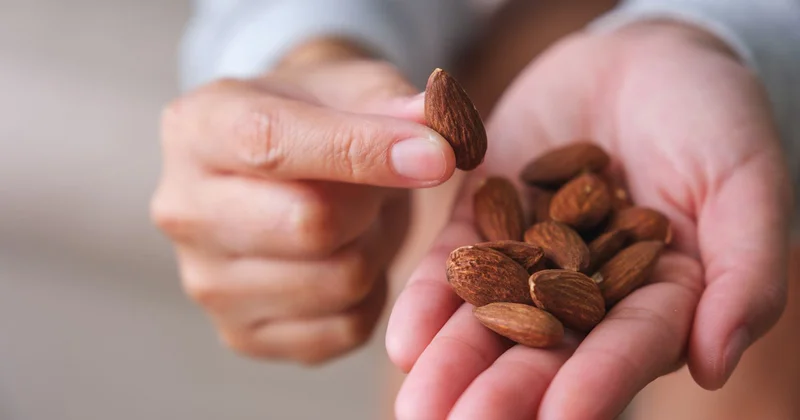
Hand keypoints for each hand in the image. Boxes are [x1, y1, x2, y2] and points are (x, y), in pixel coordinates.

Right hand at [151, 39, 455, 364]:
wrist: (287, 172)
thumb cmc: (320, 120)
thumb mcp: (355, 87)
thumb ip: (396, 104)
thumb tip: (441, 141)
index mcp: (198, 128)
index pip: (273, 144)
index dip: (364, 151)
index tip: (436, 156)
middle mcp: (183, 210)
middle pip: (309, 224)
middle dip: (369, 202)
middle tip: (373, 184)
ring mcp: (205, 283)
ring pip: (339, 281)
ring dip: (373, 248)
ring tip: (354, 219)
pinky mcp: (242, 334)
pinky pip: (344, 328)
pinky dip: (368, 296)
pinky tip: (346, 258)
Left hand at [387, 22, 791, 418]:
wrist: (643, 59)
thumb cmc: (714, 117)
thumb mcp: (745, 184)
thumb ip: (743, 271)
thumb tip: (714, 363)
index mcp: (657, 297)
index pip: (624, 350)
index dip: (594, 385)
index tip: (558, 419)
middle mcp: (587, 291)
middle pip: (544, 351)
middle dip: (502, 392)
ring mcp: (529, 256)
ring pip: (489, 318)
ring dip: (453, 360)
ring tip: (417, 403)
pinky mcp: (484, 219)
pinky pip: (453, 263)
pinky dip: (430, 298)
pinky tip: (403, 337)